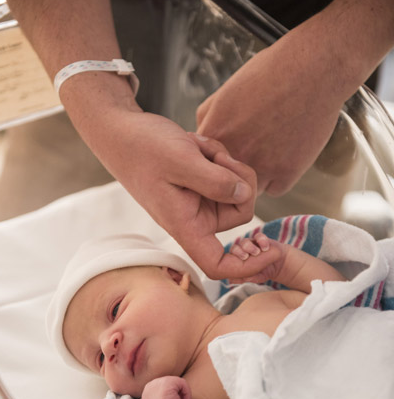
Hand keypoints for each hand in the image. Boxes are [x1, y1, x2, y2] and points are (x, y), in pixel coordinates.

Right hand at [88, 107, 273, 278]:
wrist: (124, 133)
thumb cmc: (143, 148)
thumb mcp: (181, 160)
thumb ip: (215, 181)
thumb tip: (244, 195)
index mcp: (186, 226)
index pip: (219, 265)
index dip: (250, 265)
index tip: (274, 249)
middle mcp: (196, 219)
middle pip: (242, 213)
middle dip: (238, 179)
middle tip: (216, 157)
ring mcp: (201, 202)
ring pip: (238, 190)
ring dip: (226, 164)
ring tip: (199, 149)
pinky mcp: (204, 186)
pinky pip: (228, 174)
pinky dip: (219, 157)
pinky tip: (198, 148)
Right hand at [141, 376, 190, 398]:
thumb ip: (163, 398)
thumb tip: (175, 393)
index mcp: (147, 393)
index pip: (162, 388)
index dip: (171, 395)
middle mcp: (149, 386)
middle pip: (169, 383)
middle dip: (175, 392)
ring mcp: (156, 383)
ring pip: (176, 382)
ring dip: (182, 393)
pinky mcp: (166, 382)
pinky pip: (181, 382)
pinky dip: (187, 392)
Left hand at [197, 30, 343, 195]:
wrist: (313, 70)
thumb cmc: (271, 73)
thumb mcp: (226, 90)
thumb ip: (209, 117)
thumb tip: (203, 136)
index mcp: (215, 133)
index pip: (203, 163)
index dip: (215, 157)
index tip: (229, 145)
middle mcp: (234, 154)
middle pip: (225, 178)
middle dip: (234, 168)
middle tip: (253, 145)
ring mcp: (260, 167)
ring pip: (249, 188)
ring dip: (255, 175)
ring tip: (269, 149)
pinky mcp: (285, 174)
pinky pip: (274, 188)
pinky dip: (279, 176)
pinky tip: (284, 152)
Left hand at [228, 231, 286, 283]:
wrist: (278, 265)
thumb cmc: (264, 272)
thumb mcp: (258, 278)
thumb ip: (249, 279)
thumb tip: (237, 280)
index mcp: (238, 260)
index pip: (230, 258)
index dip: (232, 259)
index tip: (238, 263)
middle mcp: (242, 250)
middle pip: (235, 248)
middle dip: (239, 252)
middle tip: (245, 257)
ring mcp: (251, 244)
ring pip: (245, 241)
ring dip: (250, 247)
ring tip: (257, 252)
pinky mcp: (261, 239)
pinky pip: (259, 236)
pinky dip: (262, 240)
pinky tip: (266, 248)